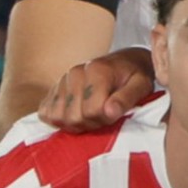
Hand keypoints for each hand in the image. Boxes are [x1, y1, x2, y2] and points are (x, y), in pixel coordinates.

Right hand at [41, 47, 158, 130]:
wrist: (125, 62)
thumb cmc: (134, 76)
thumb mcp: (141, 86)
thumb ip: (126, 99)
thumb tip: (109, 112)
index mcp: (97, 71)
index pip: (91, 111)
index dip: (105, 120)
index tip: (115, 115)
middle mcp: (75, 73)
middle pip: (73, 117)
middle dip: (91, 124)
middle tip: (104, 117)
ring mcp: (62, 80)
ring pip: (58, 117)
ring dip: (75, 124)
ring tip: (91, 116)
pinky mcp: (54, 88)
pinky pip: (45, 112)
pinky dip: (59, 119)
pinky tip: (76, 115)